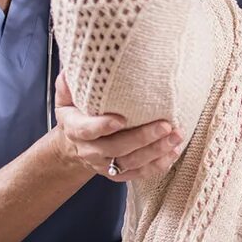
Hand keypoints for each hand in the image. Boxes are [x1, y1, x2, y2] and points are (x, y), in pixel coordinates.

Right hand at [53, 72, 183, 182]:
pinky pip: (139, 173)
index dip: (102, 126)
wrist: (73, 147)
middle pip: (116, 148)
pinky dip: (157, 165)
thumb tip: (75, 67)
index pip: (87, 130)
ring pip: (131, 162)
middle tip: (165, 126)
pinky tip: (173, 153)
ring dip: (156, 152)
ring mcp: (105, 164)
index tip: (121, 119)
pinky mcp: (118, 173)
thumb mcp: (66, 98)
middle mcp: (90, 150)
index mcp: (75, 129)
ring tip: (176, 137)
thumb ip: (68, 83)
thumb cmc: (76, 114)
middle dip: (142, 138)